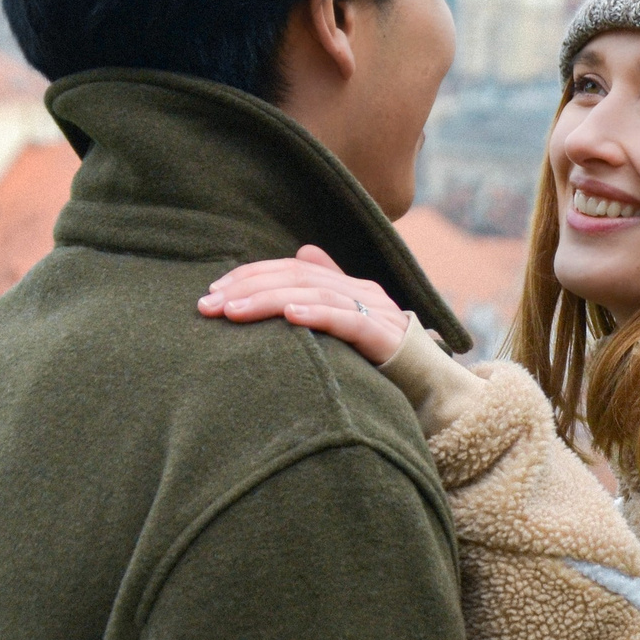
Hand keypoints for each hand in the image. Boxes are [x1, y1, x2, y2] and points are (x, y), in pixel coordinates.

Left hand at [199, 246, 408, 365]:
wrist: (432, 389)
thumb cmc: (380, 360)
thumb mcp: (349, 323)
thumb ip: (326, 289)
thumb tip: (302, 250)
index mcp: (348, 285)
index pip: (290, 268)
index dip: (249, 276)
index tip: (211, 293)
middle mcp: (361, 290)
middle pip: (297, 276)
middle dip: (247, 288)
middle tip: (208, 305)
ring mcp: (376, 311)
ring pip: (315, 294)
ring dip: (269, 301)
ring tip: (234, 312)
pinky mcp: (386, 337)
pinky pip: (348, 320)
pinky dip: (317, 314)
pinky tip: (289, 315)